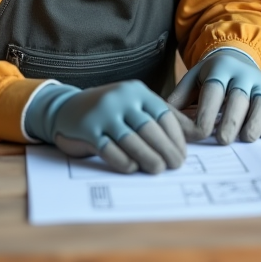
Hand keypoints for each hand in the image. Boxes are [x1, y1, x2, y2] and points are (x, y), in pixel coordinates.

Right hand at [25, 81, 197, 173]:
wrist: (66, 108)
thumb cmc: (110, 111)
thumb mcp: (135, 105)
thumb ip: (160, 116)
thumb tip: (195, 133)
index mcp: (137, 91)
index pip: (163, 115)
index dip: (176, 136)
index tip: (183, 154)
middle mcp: (121, 99)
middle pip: (150, 128)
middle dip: (166, 149)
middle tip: (176, 166)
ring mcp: (103, 113)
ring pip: (131, 140)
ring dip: (148, 158)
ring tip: (158, 170)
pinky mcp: (87, 130)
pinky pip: (110, 149)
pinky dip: (123, 161)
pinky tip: (132, 168)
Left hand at [167, 48, 260, 143]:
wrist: (238, 56)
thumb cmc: (211, 75)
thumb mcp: (194, 78)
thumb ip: (180, 96)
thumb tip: (163, 117)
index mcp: (220, 68)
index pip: (213, 91)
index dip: (206, 113)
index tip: (200, 134)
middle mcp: (243, 74)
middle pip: (238, 97)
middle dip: (231, 119)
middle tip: (223, 140)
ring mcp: (260, 83)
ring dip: (255, 121)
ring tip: (246, 139)